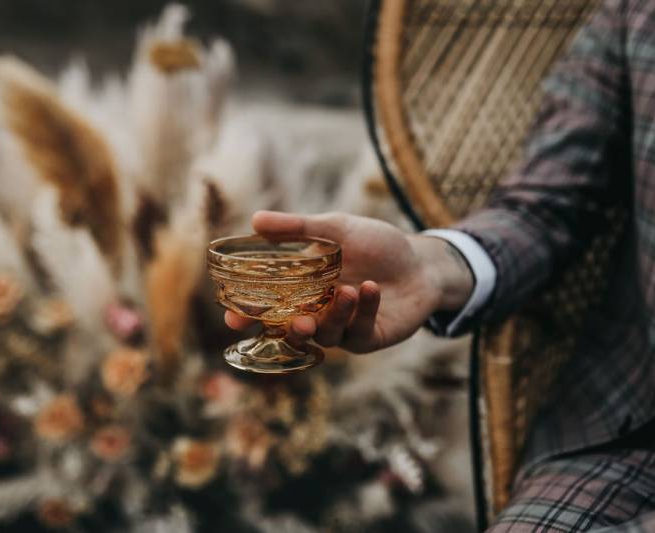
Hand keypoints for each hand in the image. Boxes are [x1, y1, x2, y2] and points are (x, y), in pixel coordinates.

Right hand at [224, 211, 474, 352]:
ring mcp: (344, 330)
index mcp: (301, 292)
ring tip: (345, 290)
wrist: (421, 261)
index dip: (248, 316)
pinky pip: (360, 332)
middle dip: (289, 330)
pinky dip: (363, 310)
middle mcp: (317, 315)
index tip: (233, 317)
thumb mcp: (335, 229)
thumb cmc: (375, 245)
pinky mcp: (370, 337)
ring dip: (334, 316)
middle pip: (292, 331)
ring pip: (327, 335)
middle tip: (294, 321)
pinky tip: (369, 289)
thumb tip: (255, 220)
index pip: (267, 309)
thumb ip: (297, 228)